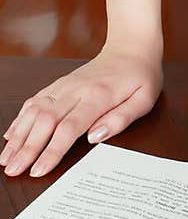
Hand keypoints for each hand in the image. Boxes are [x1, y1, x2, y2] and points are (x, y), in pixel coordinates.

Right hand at [0, 47, 163, 179]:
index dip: (51, 150)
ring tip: (6, 158)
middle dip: (26, 148)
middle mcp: (76, 90)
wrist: (130, 48)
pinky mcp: (59, 84)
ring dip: (18, 135)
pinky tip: (11, 135)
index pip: (69, 128)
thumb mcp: (144, 99)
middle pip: (45, 121)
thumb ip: (121, 119)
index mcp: (98, 97)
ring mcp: (64, 85)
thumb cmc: (140, 77)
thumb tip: (95, 137)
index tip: (38, 170)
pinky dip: (21, 118)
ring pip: (35, 110)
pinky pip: (35, 101)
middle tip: (13, 171)